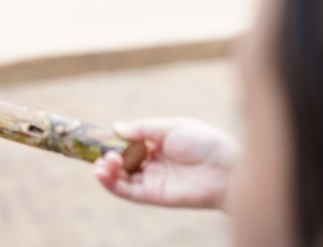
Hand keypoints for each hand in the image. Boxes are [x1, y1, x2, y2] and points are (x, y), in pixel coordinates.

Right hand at [93, 117, 239, 209]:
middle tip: (103, 153)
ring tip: (103, 162)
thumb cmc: (204, 143)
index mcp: (157, 145)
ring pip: (121, 178)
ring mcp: (152, 180)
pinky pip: (127, 192)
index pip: (127, 145)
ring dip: (106, 170)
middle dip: (107, 157)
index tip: (97, 138)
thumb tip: (116, 127)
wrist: (225, 169)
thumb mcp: (170, 127)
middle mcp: (152, 164)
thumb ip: (142, 129)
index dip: (112, 142)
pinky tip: (102, 173)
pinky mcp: (153, 195)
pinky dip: (111, 184)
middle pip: (121, 163)